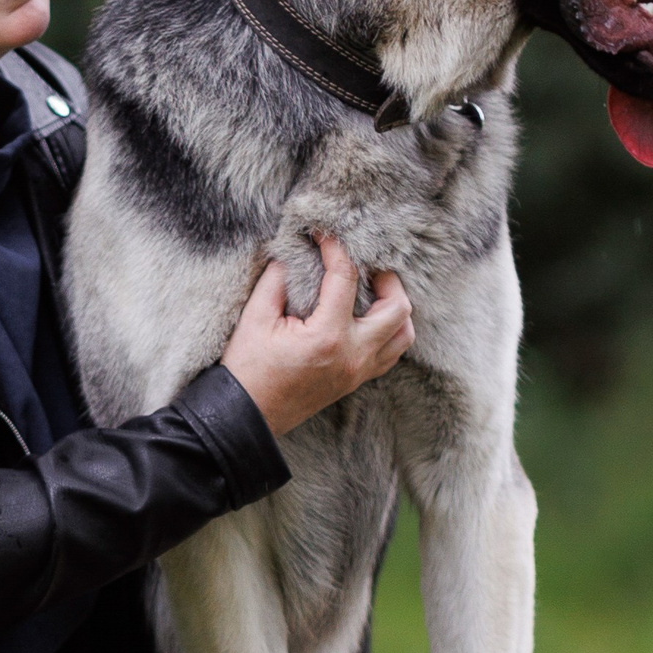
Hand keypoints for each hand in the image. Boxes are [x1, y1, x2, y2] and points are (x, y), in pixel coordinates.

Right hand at [220, 233, 413, 435]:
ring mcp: (358, 371)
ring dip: (394, 307)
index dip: (336, 248)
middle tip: (363, 264)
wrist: (247, 417)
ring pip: (404, 334)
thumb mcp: (255, 318)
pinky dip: (389, 331)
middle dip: (385, 277)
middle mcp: (353, 355)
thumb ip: (277, 280)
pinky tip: (367, 318)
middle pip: (398, 307)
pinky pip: (391, 353)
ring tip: (372, 291)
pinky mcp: (356, 381)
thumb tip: (294, 254)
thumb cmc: (247, 369)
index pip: (346, 278)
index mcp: (327, 336)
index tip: (325, 235)